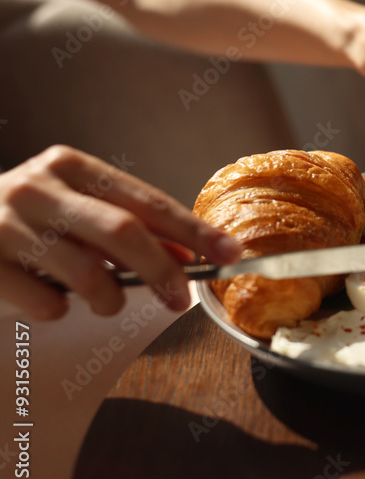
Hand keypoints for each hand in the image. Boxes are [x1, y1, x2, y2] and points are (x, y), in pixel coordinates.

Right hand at [0, 146, 241, 319]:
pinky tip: (53, 302)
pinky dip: (62, 310)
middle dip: (163, 270)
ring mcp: (5, 224)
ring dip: (111, 298)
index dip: (192, 230)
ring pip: (86, 271)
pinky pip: (45, 301)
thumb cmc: (24, 222)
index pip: (147, 201)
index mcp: (70, 167)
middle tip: (180, 299)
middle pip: (123, 231)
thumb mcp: (76, 211)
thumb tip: (188, 257)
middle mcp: (38, 188)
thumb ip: (126, 228)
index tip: (229, 252)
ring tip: (108, 303)